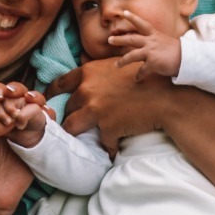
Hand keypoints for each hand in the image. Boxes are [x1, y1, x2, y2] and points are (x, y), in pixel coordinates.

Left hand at [0, 82, 44, 214]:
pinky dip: (48, 115)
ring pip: (34, 105)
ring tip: (25, 116)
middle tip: (13, 110)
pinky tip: (43, 116)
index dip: (1, 91)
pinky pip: (47, 123)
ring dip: (34, 102)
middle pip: (18, 95)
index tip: (0, 98)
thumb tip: (11, 116)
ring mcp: (23, 130)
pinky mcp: (37, 142)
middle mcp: (6, 119)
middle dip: (19, 94)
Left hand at [56, 59, 173, 155]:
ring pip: (73, 127)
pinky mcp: (107, 127)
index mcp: (89, 73)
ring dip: (77, 133)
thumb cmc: (146, 77)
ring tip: (81, 140)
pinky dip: (107, 148)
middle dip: (70, 115)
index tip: (47, 100)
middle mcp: (88, 91)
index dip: (51, 92)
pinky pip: (101, 142)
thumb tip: (85, 69)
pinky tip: (111, 151)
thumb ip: (99, 69)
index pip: (60, 83)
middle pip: (68, 107)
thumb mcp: (118, 64)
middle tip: (75, 122)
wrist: (166, 96)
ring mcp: (96, 110)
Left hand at [108, 11, 182, 80]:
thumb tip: (148, 46)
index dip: (133, 18)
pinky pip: (142, 71)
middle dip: (119, 39)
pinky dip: (139, 76)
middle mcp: (151, 42)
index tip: (124, 13)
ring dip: (122, 61)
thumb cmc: (178, 51)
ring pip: (131, 55)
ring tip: (116, 65)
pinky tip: (137, 79)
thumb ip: (156, 42)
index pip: (142, 24)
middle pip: (131, 39)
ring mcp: (151, 52)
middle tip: (109, 40)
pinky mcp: (153, 63)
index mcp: (155, 35)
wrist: (187, 59)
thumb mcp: (166, 42)